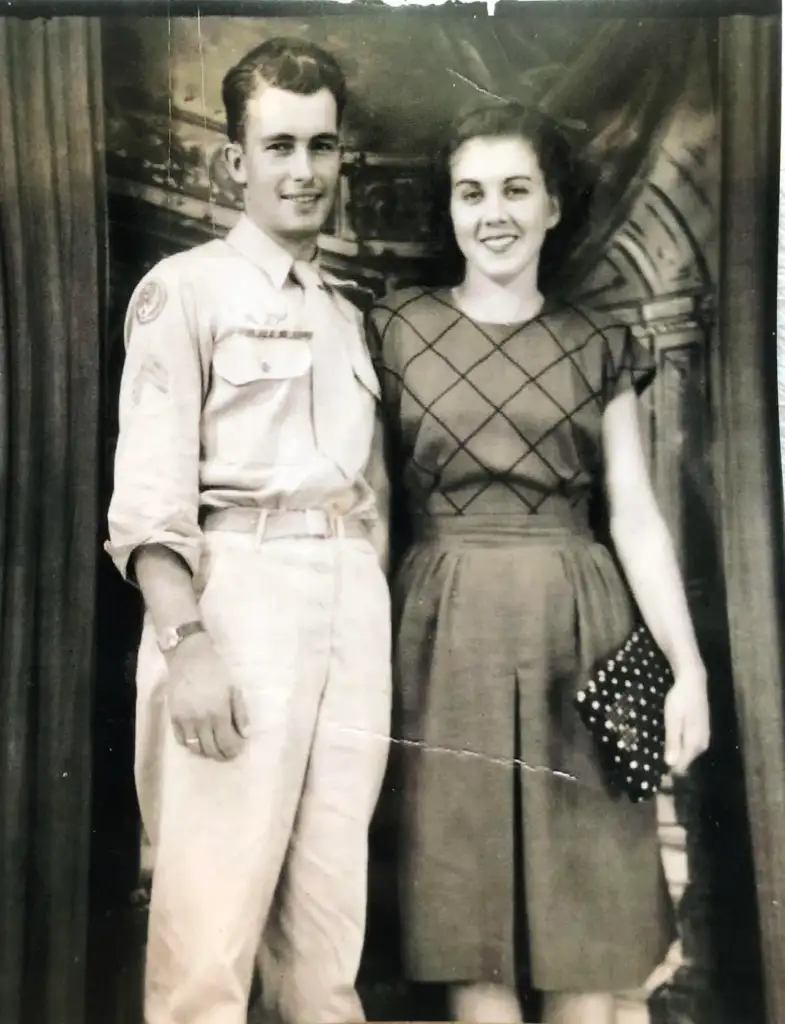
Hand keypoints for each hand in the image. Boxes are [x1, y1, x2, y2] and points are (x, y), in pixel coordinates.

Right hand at [166, 631, 249, 760]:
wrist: (188, 657)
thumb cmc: (215, 670)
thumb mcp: (233, 689)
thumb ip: (240, 713)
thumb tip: (245, 735)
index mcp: (219, 712)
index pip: (227, 742)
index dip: (234, 750)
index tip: (238, 749)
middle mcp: (201, 720)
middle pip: (211, 749)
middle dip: (222, 754)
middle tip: (228, 753)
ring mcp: (185, 720)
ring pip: (195, 748)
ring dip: (206, 752)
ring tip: (214, 748)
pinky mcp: (173, 717)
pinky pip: (181, 740)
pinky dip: (191, 745)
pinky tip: (199, 742)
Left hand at [664, 663, 709, 774]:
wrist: (693, 681)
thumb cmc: (680, 699)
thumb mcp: (673, 720)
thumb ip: (672, 742)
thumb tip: (670, 764)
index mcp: (695, 744)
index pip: (681, 766)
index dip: (667, 769)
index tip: (653, 768)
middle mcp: (702, 745)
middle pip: (684, 762)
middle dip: (670, 762)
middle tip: (652, 757)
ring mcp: (704, 739)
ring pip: (687, 754)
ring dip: (674, 754)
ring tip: (657, 750)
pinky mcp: (701, 733)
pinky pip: (689, 746)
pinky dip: (679, 746)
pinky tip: (668, 740)